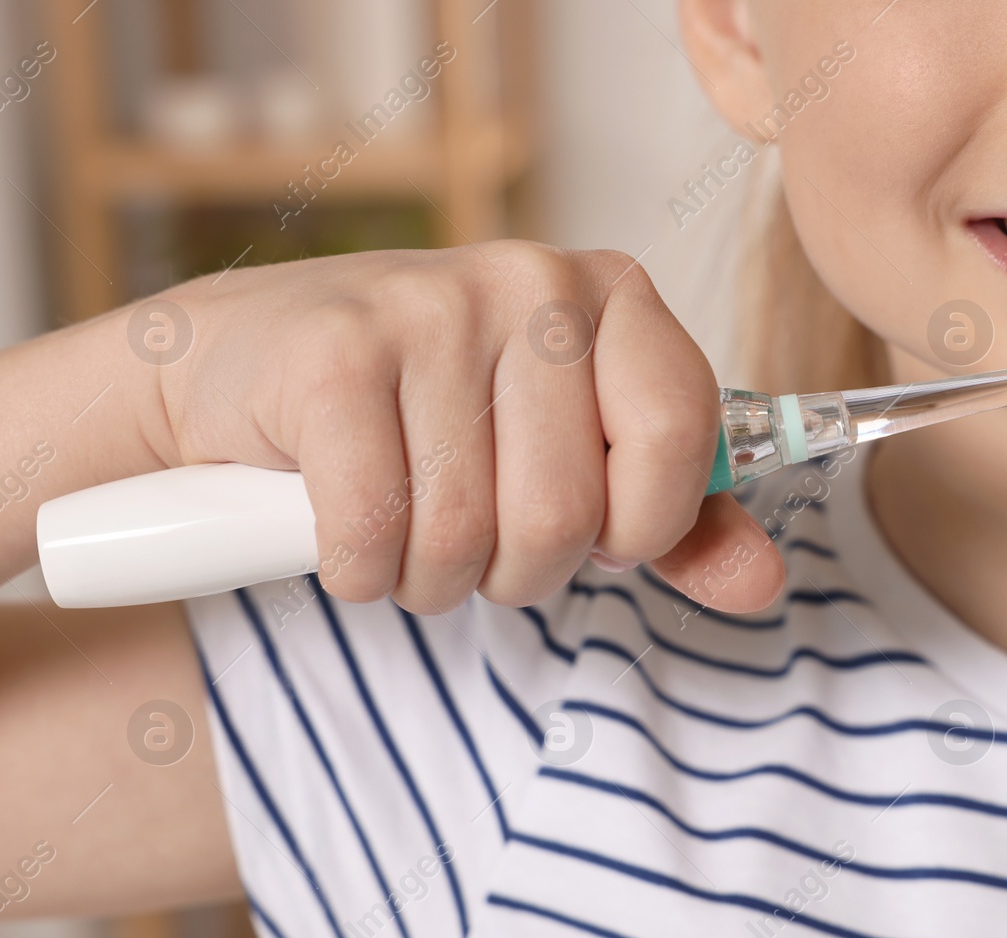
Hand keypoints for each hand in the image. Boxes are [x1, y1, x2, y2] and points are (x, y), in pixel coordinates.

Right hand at [142, 243, 784, 613]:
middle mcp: (532, 282)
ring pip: (465, 539)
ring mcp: (430, 307)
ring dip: (431, 578)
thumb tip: (764, 586)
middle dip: (516, 570)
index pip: (684, 437)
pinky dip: (359, 569)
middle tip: (475, 535)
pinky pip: (375, 536)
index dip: (639, 524)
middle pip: (565, 516)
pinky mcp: (334, 355)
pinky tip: (344, 529)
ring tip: (408, 529)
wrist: (242, 366)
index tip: (594, 531)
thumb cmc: (427, 414)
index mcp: (612, 294)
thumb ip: (678, 520)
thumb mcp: (570, 451)